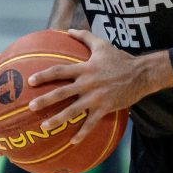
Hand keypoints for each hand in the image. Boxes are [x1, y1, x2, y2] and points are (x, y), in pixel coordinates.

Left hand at [25, 29, 172, 144]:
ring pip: (74, 110)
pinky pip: (91, 123)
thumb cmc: (120, 59)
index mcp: (85, 68)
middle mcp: (88, 83)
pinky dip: (82, 133)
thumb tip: (69, 30)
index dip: (44, 75)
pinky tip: (72, 142)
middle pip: (62, 92)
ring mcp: (96, 97)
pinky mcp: (106, 108)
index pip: (60, 71)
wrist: (142, 74)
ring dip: (58, 119)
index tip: (30, 81)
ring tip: (45, 127)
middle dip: (45, 100)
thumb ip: (84, 36)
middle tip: (30, 106)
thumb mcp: (102, 44)